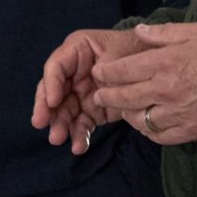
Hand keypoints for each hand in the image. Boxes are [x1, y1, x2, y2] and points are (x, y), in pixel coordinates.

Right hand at [32, 28, 149, 154]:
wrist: (156, 68)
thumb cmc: (137, 51)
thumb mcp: (124, 51)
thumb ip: (110, 63)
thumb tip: (96, 75)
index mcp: (77, 50)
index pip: (56, 66)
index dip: (51, 84)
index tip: (52, 102)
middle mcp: (73, 72)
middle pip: (53, 90)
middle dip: (46, 108)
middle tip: (40, 123)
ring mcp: (80, 93)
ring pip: (64, 110)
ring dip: (60, 125)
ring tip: (58, 139)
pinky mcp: (91, 110)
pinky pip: (81, 124)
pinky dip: (79, 135)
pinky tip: (79, 146)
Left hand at [89, 22, 196, 146]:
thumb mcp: (196, 31)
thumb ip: (163, 33)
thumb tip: (139, 30)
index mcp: (164, 63)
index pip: (122, 70)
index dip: (105, 73)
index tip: (98, 73)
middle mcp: (165, 90)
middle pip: (124, 97)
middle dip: (107, 96)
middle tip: (100, 95)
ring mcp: (176, 113)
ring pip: (138, 119)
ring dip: (127, 114)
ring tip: (124, 110)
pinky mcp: (190, 130)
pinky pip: (160, 136)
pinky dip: (149, 131)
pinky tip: (147, 124)